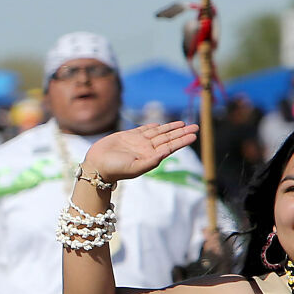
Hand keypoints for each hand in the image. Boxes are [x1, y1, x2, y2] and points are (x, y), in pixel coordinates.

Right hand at [80, 121, 199, 184]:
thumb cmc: (115, 169)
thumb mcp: (135, 168)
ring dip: (171, 128)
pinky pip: (144, 130)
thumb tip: (167, 152)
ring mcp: (138, 142)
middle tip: (196, 126)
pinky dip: (154, 126)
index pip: (171, 147)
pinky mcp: (128, 136)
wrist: (97, 165)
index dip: (182, 140)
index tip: (194, 135)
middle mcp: (147, 149)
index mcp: (151, 157)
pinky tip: (161, 125)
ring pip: (159, 132)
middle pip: (168, 138)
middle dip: (182, 132)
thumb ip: (151, 161)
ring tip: (183, 123)